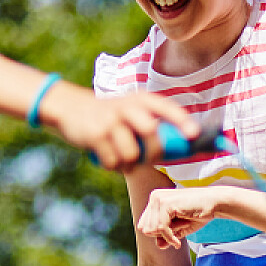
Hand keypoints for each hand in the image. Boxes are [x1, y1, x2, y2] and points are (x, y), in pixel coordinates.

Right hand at [43, 87, 195, 171]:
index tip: (194, 134)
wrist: (72, 108)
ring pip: (132, 154)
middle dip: (153, 153)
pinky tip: (107, 156)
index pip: (166, 107)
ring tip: (122, 157)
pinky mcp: (95, 135)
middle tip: (146, 158)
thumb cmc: (113, 118)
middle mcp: (127, 107)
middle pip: (151, 134)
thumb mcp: (133, 113)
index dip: (182, 121)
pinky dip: (113, 165)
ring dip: (129, 163)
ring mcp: (110, 120)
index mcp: (141, 100)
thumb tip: (190, 147)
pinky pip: (113, 162)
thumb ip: (155, 126)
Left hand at [137, 187, 227, 249]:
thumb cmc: (199, 214)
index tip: (174, 235)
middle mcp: (154, 197)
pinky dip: (170, 238)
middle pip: (145, 229)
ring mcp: (159, 199)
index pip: (144, 225)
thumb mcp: (180, 228)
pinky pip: (160, 229)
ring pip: (151, 230)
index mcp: (155, 200)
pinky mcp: (166, 204)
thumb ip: (167, 235)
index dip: (158, 234)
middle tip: (179, 230)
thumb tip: (158, 246)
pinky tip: (178, 242)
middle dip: (162, 235)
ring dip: (167, 236)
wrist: (214, 203)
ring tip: (183, 228)